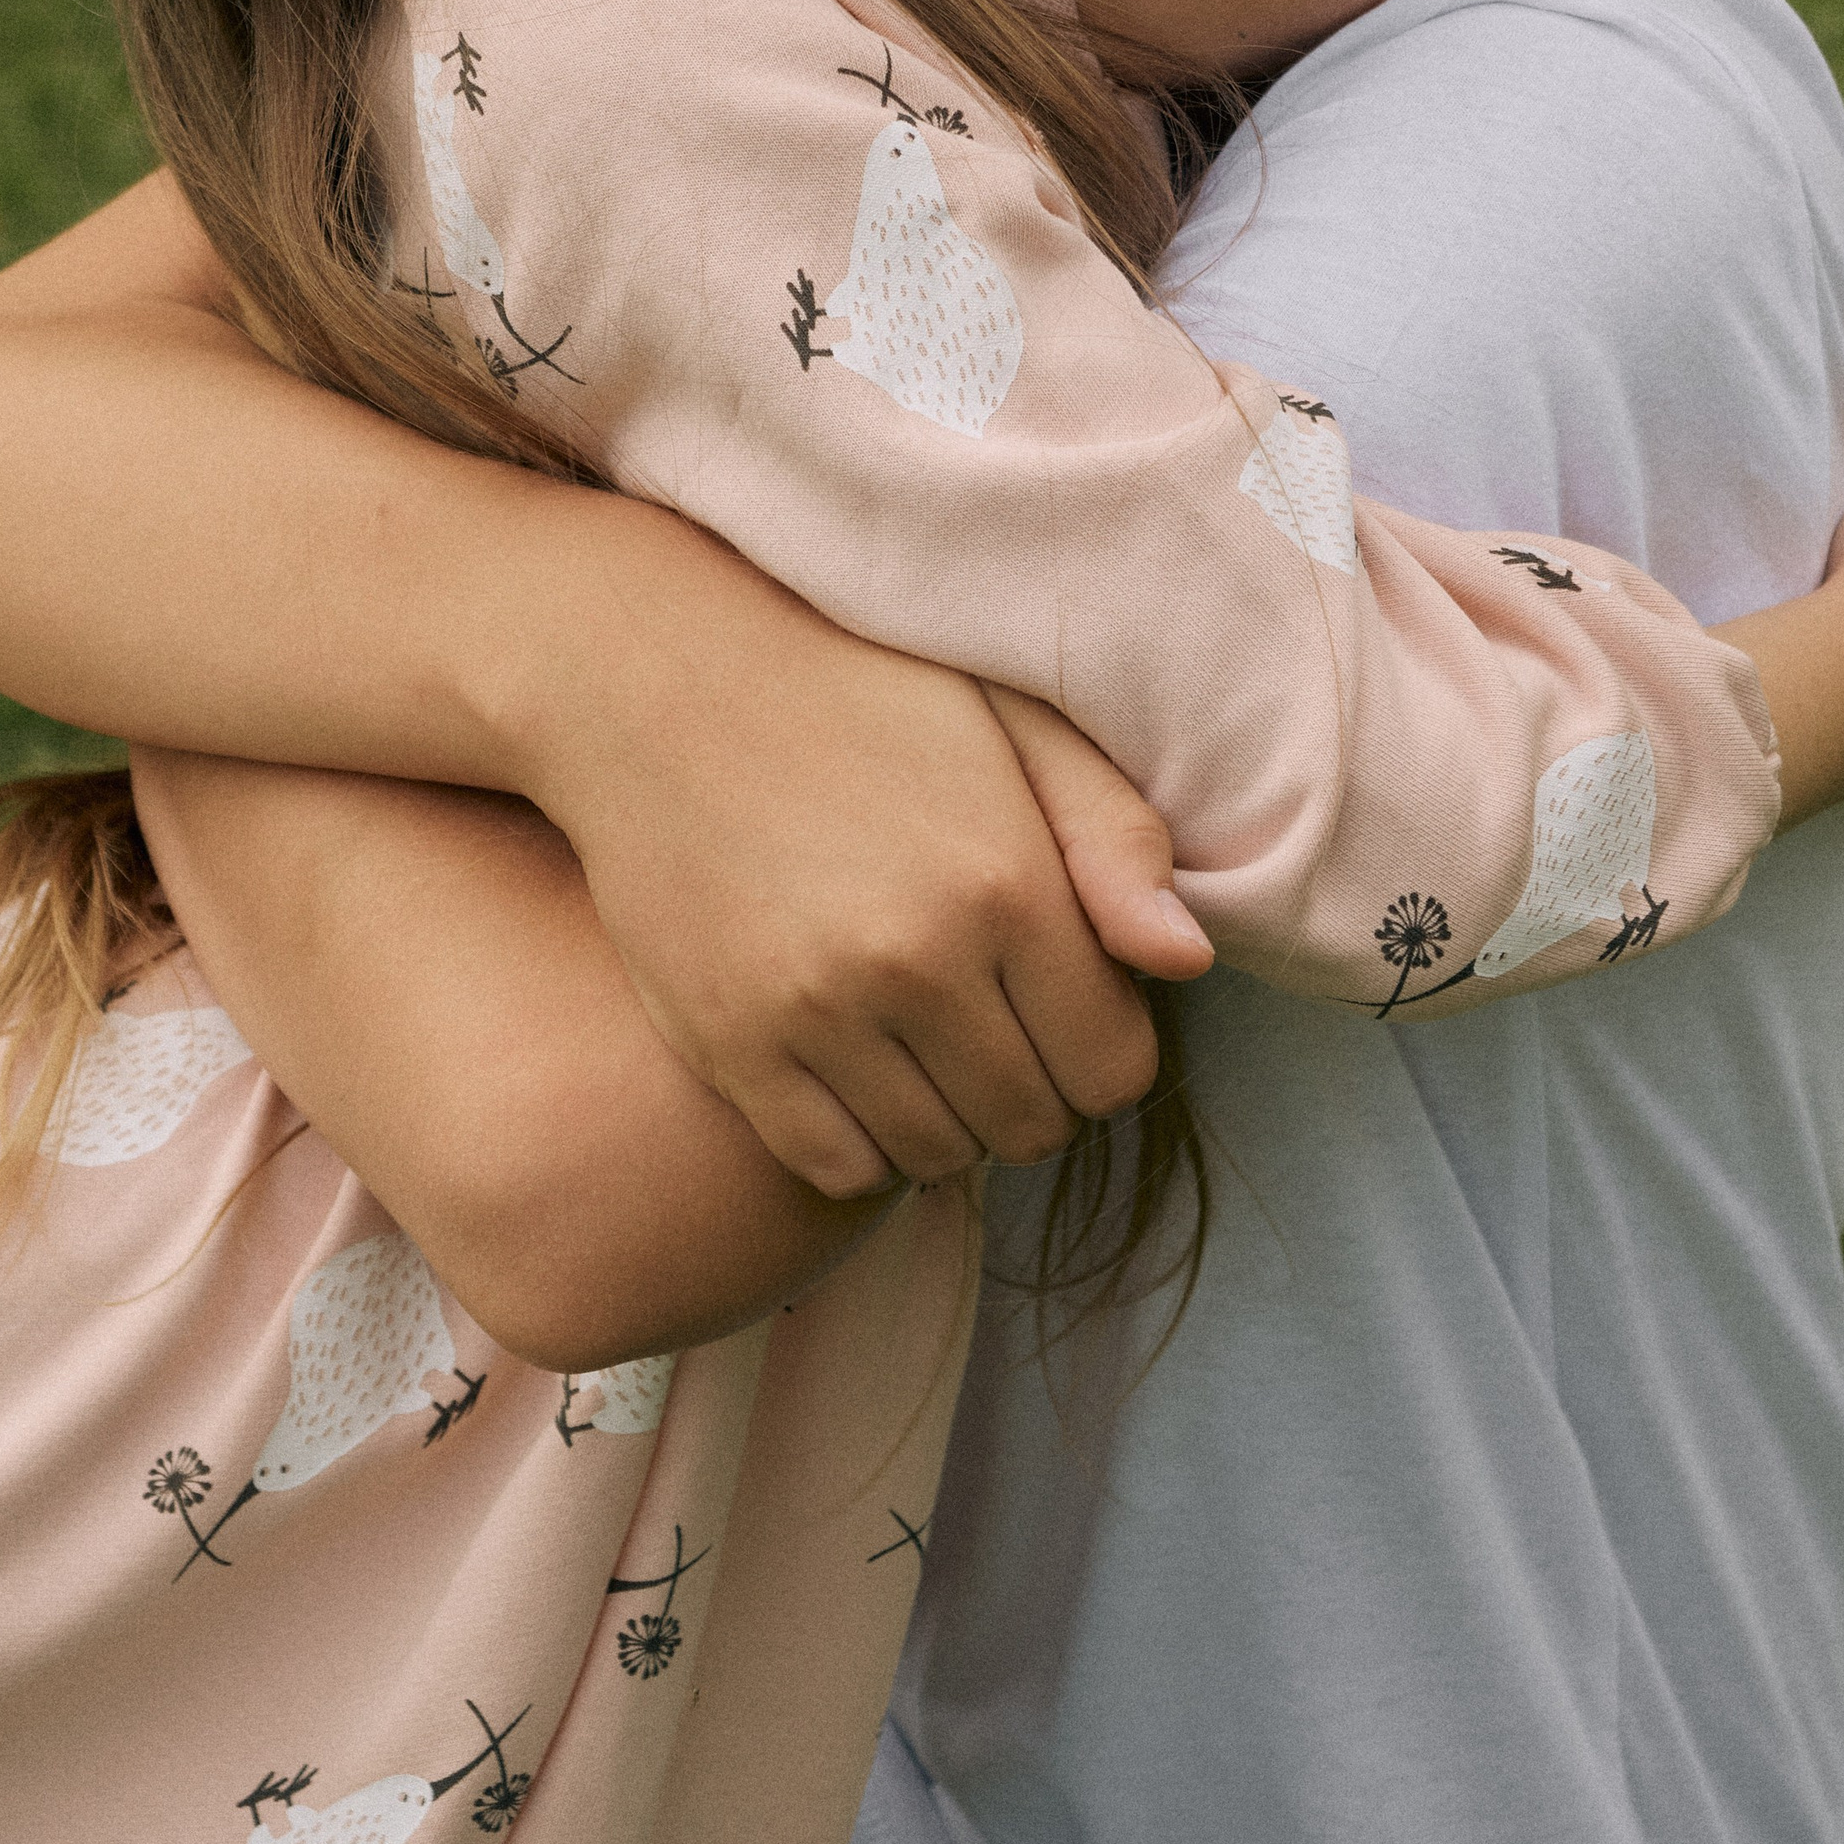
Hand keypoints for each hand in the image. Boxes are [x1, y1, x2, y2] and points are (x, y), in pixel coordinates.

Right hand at [503, 516, 1208, 1199]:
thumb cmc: (853, 686)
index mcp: (1009, 884)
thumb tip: (1187, 959)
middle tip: (996, 1026)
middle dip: (1035, 1090)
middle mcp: (920, 963)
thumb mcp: (1009, 720)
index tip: (1068, 1002)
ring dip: (951, 1120)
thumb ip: (1112, 834)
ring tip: (927, 1046)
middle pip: (1033, 1125)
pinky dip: (863, 1142)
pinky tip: (858, 1071)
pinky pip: (834, 1166)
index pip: (1115, 1067)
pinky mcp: (732, 1044)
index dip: (1104, 1045)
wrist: (656, 677)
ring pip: (939, 1157)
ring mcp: (818, 1013)